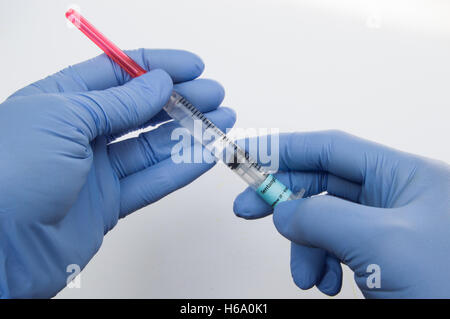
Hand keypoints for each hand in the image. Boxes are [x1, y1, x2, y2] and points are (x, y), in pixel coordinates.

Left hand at [0, 49, 235, 297]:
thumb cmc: (9, 173)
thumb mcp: (63, 119)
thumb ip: (117, 102)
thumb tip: (158, 83)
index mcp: (59, 102)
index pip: (116, 73)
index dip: (156, 66)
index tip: (191, 66)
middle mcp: (78, 134)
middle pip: (140, 110)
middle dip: (180, 99)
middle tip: (214, 94)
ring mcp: (94, 171)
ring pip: (152, 147)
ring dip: (189, 133)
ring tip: (222, 120)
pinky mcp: (108, 205)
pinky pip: (152, 181)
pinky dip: (181, 168)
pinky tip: (207, 153)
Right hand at [234, 130, 449, 297]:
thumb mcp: (382, 242)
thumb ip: (324, 218)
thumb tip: (283, 211)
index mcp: (402, 175)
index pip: (330, 148)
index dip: (284, 148)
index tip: (247, 154)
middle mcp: (392, 195)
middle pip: (321, 183)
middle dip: (284, 200)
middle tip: (247, 210)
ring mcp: (385, 226)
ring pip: (323, 221)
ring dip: (304, 246)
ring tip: (307, 278)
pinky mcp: (378, 253)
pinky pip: (334, 248)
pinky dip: (319, 263)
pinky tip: (325, 283)